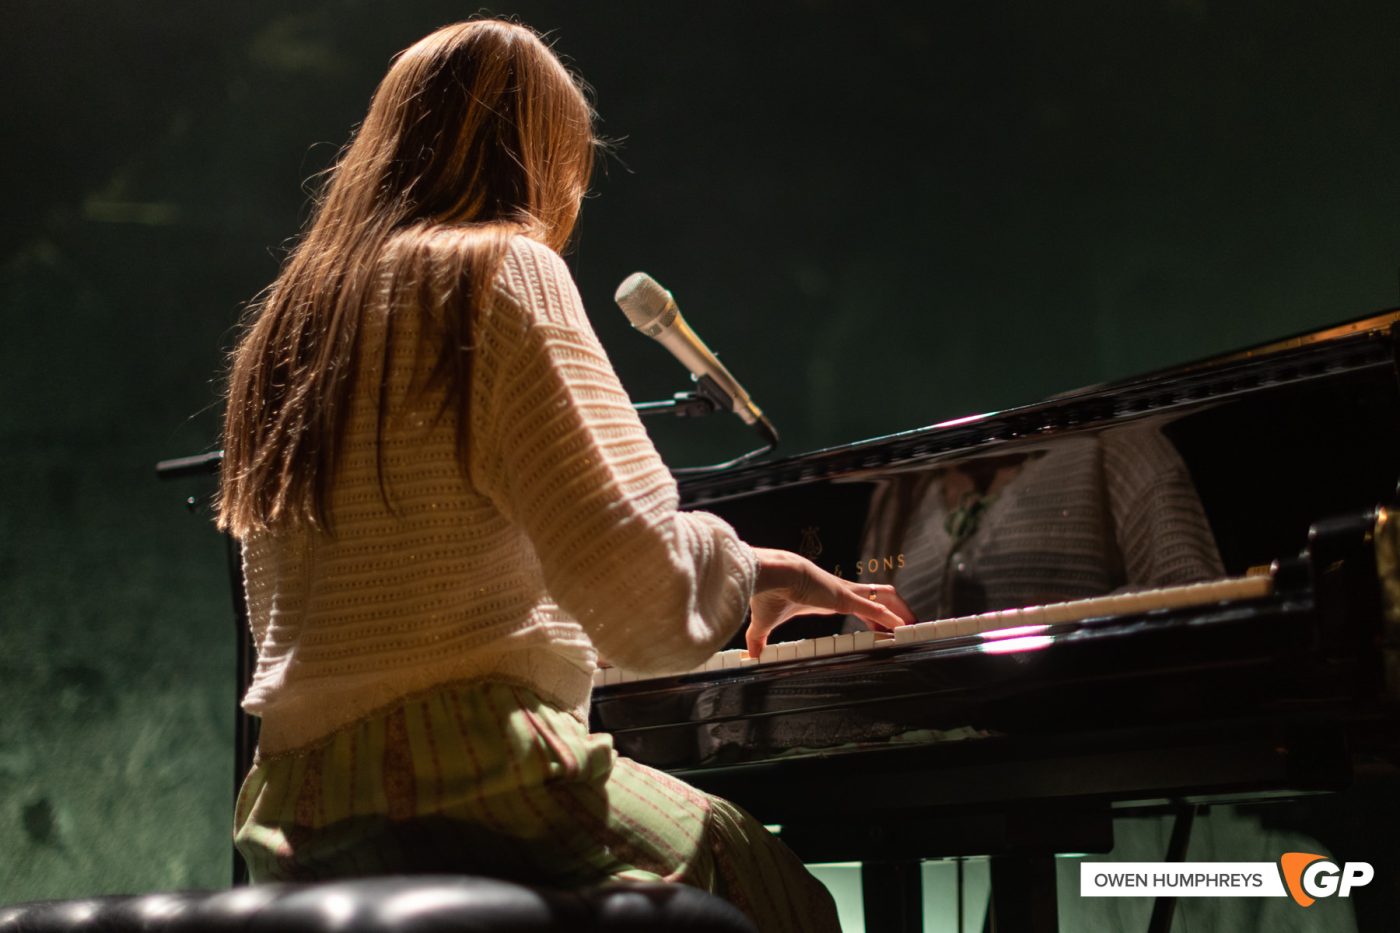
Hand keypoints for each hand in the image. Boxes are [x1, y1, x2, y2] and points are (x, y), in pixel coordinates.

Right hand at [746, 547, 915, 657]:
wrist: (770, 574)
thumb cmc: (768, 592)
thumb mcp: (765, 622)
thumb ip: (760, 638)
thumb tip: (751, 655)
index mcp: (826, 598)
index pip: (858, 605)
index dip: (872, 617)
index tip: (880, 631)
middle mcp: (840, 593)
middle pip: (877, 599)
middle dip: (894, 613)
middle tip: (908, 627)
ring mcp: (845, 593)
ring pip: (883, 599)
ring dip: (899, 613)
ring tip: (914, 627)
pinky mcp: (846, 597)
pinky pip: (876, 608)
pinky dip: (892, 619)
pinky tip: (903, 628)